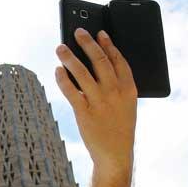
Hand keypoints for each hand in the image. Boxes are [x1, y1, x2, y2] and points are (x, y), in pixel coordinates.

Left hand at [54, 29, 136, 175]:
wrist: (115, 155)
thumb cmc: (119, 128)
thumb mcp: (127, 105)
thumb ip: (117, 86)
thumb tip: (97, 64)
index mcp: (129, 89)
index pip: (119, 60)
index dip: (109, 44)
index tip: (100, 32)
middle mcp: (115, 93)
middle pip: (100, 61)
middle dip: (88, 43)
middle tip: (77, 31)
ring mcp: (100, 102)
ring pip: (82, 73)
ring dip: (69, 57)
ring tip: (60, 47)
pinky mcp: (84, 113)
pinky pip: (71, 91)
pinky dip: (63, 78)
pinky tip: (58, 70)